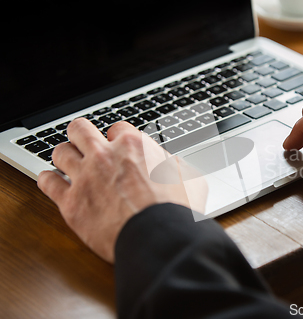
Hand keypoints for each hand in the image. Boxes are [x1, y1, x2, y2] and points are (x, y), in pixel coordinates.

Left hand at [37, 118, 206, 262]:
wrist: (158, 238)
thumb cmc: (177, 210)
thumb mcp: (191, 179)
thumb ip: (176, 166)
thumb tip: (174, 165)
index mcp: (134, 146)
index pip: (117, 128)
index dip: (117, 137)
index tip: (117, 146)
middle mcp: (105, 155)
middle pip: (80, 129)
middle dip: (81, 133)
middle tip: (84, 141)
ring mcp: (85, 177)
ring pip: (60, 151)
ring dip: (64, 155)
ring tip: (67, 161)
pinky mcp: (71, 203)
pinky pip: (47, 182)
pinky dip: (47, 179)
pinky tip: (51, 181)